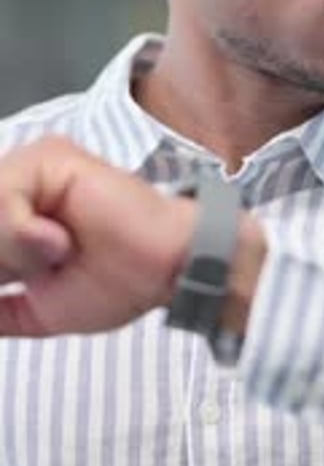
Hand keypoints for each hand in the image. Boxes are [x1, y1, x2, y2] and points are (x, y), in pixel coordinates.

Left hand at [0, 136, 196, 335]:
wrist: (165, 268)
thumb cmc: (118, 281)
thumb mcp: (34, 308)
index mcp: (15, 211)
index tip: (7, 279)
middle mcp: (21, 181)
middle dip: (1, 260)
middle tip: (44, 270)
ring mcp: (35, 166)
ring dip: (11, 249)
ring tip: (55, 258)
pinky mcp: (52, 157)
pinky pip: (5, 193)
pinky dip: (21, 230)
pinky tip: (59, 243)